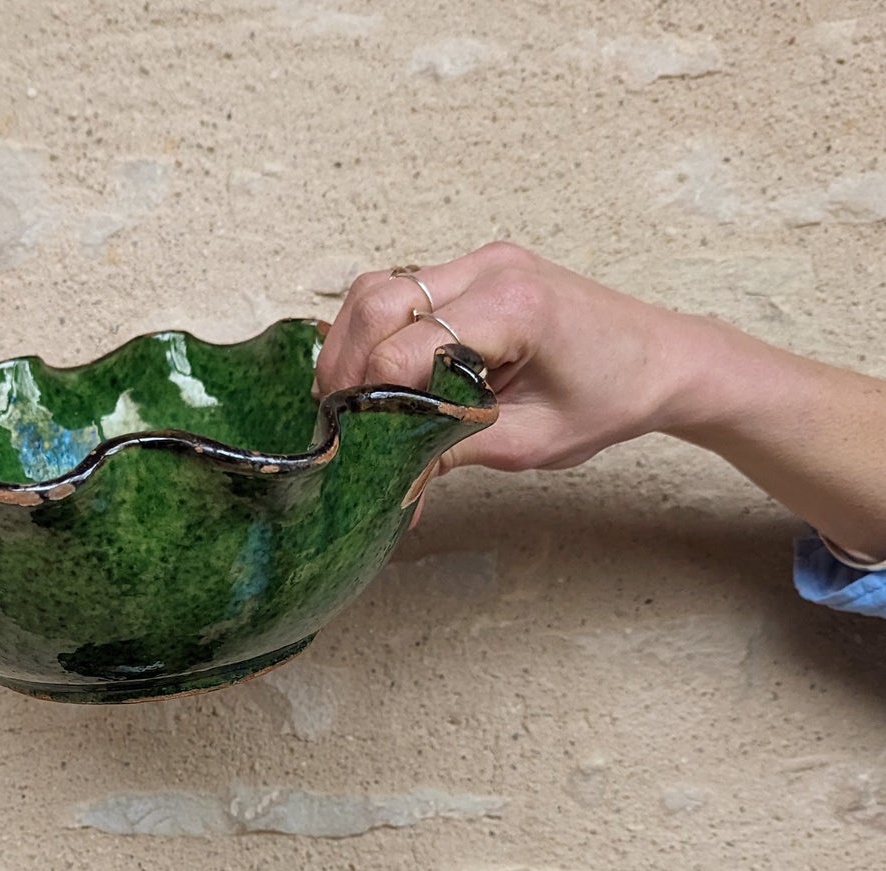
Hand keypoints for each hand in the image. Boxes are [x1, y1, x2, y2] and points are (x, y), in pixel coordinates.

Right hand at [316, 242, 885, 559]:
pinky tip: (373, 375)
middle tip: (333, 420)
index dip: (369, 398)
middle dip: (344, 362)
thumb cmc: (611, 400)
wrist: (664, 360)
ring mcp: (482, 262)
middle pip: (379, 299)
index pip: (406, 347)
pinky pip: (403, 290)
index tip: (353, 443)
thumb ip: (450, 451)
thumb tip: (387, 480)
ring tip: (346, 399)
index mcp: (514, 308)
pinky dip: (375, 330)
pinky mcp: (476, 271)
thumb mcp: (529, 443)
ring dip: (351, 341)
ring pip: (380, 287)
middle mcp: (491, 269)